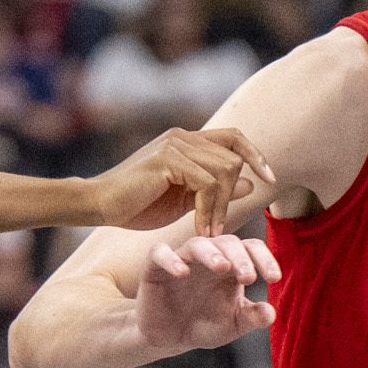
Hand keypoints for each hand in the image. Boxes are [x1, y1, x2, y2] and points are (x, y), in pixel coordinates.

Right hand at [88, 127, 275, 234]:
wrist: (97, 204)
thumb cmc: (135, 205)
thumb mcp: (184, 200)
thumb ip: (214, 190)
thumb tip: (249, 184)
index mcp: (187, 141)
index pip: (234, 137)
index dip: (256, 155)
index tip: (270, 178)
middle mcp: (183, 135)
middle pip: (233, 158)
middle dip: (232, 196)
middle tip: (217, 228)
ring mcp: (175, 144)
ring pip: (224, 171)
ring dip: (221, 207)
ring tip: (208, 232)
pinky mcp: (168, 158)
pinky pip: (207, 182)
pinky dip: (209, 209)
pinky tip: (199, 228)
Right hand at [139, 233, 282, 357]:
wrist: (168, 338)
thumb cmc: (203, 325)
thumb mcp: (232, 325)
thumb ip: (251, 318)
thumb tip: (271, 313)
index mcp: (232, 265)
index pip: (251, 248)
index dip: (264, 259)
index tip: (274, 278)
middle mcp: (208, 256)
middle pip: (228, 242)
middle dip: (241, 258)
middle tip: (248, 278)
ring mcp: (181, 258)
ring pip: (197, 243)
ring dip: (211, 253)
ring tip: (223, 267)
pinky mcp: (154, 267)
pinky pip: (160, 252)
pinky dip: (170, 259)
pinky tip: (182, 273)